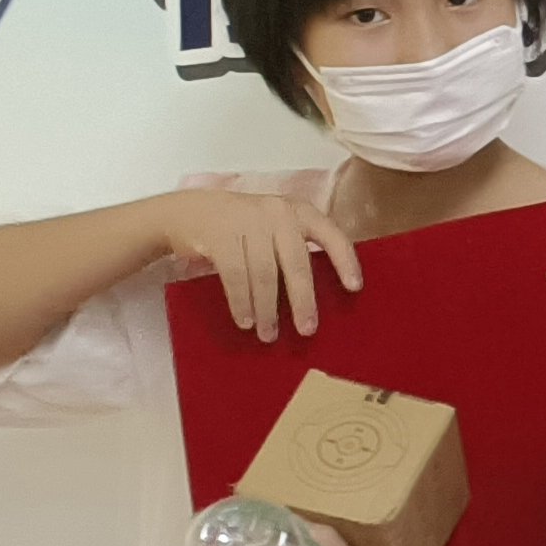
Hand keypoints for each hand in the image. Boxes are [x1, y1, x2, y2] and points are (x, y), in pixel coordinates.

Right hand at [150, 186, 360, 342]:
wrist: (190, 212)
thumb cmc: (244, 228)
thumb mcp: (275, 228)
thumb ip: (296, 248)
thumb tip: (317, 297)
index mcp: (300, 211)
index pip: (331, 235)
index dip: (345, 261)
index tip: (354, 288)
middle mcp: (278, 213)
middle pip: (296, 264)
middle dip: (303, 301)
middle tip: (307, 330)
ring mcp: (248, 222)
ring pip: (264, 274)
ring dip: (267, 309)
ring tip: (269, 334)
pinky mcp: (220, 235)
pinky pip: (235, 275)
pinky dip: (241, 302)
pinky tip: (246, 321)